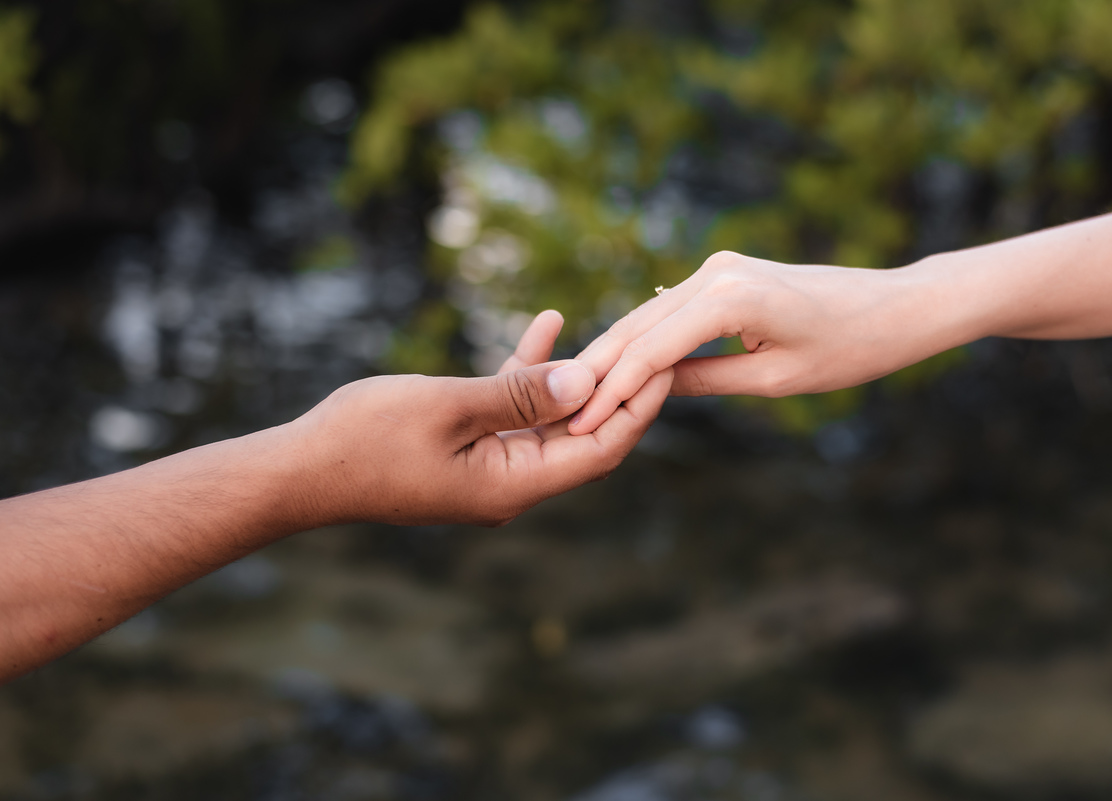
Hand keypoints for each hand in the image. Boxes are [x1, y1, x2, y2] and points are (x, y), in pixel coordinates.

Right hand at [292, 310, 672, 525]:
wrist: (301, 470)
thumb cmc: (366, 438)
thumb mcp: (450, 406)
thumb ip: (521, 395)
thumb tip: (588, 382)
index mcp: (514, 484)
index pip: (600, 448)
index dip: (637, 407)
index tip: (667, 363)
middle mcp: (510, 484)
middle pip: (582, 434)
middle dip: (616, 388)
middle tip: (653, 341)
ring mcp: (489, 469)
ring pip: (550, 419)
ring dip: (573, 376)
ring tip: (609, 329)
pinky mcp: (466, 450)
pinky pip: (511, 411)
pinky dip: (528, 374)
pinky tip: (545, 326)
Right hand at [568, 251, 953, 433]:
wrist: (897, 306)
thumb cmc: (849, 349)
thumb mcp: (773, 380)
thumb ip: (703, 381)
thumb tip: (645, 390)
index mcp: (729, 298)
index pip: (650, 350)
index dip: (610, 390)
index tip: (580, 426)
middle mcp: (716, 272)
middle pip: (637, 326)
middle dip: (597, 369)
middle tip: (556, 410)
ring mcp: (719, 267)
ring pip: (648, 316)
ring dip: (614, 354)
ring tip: (576, 393)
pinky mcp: (725, 273)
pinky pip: (671, 310)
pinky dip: (644, 339)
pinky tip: (618, 366)